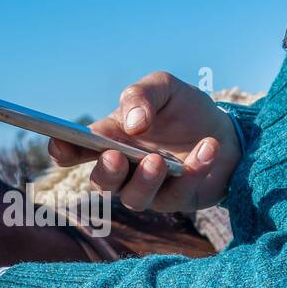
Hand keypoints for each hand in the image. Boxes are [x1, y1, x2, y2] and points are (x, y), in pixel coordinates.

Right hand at [48, 71, 241, 212]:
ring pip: (134, 198)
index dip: (62, 150)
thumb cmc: (185, 110)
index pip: (75, 151)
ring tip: (157, 160)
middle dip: (105, 172)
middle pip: (101, 182)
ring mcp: (149, 189)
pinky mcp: (178, 200)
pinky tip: (207, 147)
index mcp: (109, 139)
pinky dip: (194, 169)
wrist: (226, 130)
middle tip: (116, 156)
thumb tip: (132, 124)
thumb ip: (141, 95)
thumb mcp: (164, 87)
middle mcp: (124, 169)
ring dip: (144, 181)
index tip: (60, 145)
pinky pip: (179, 193)